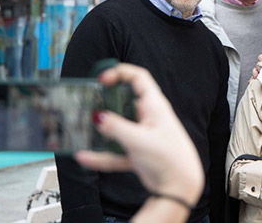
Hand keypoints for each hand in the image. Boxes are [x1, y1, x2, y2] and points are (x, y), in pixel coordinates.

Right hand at [74, 63, 203, 222]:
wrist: (180, 188)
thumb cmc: (169, 159)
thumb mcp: (139, 140)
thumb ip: (116, 127)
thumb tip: (97, 116)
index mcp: (154, 106)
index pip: (138, 79)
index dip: (120, 73)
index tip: (101, 79)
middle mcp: (148, 117)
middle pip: (124, 102)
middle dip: (105, 103)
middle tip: (87, 104)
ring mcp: (142, 135)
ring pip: (117, 127)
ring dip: (101, 130)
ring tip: (81, 129)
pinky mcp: (137, 152)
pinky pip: (115, 150)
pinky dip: (101, 154)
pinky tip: (85, 157)